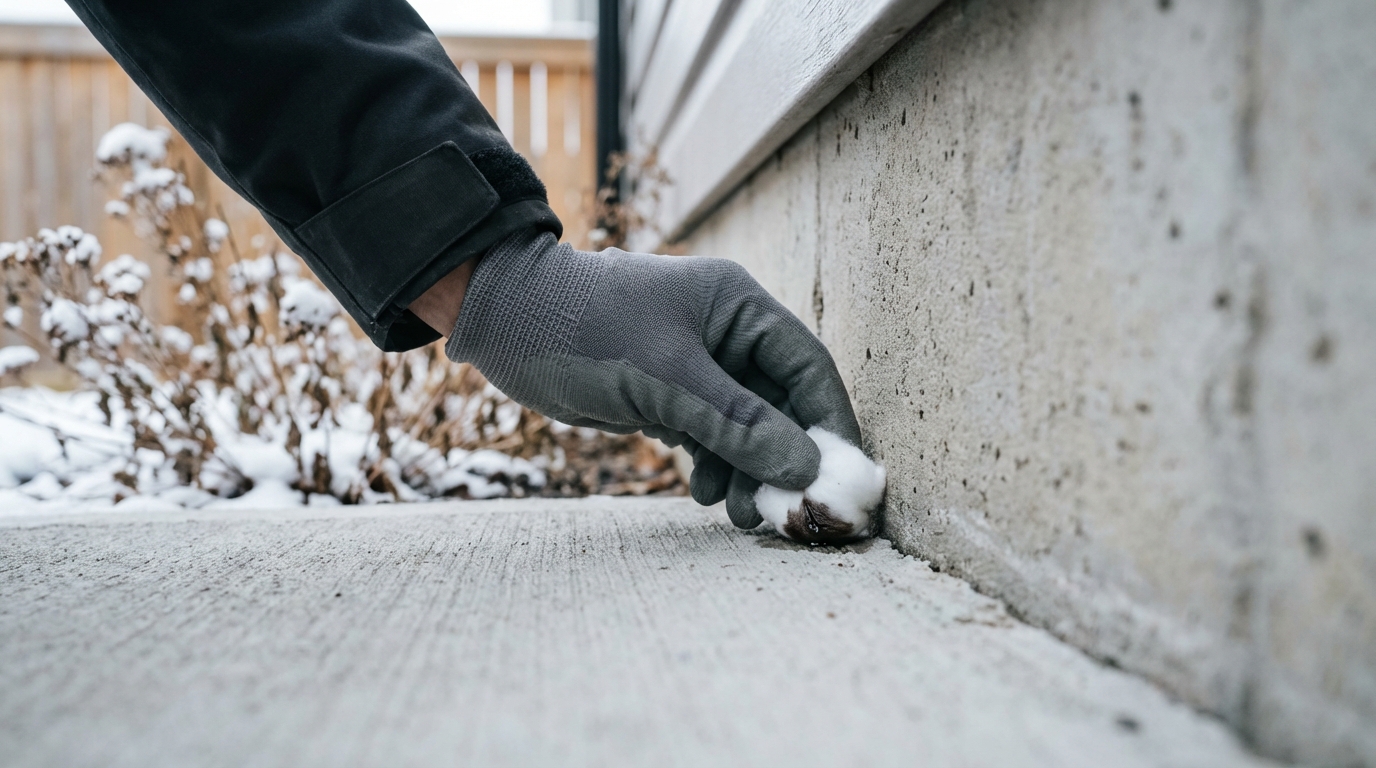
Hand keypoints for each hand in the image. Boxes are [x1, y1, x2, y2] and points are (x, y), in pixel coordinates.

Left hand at [445, 230, 861, 527]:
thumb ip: (738, 424)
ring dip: (749, 473)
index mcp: (739, 306)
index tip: (844, 476)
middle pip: (781, 405)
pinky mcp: (670, 396)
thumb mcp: (668, 379)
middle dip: (784, 460)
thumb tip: (804, 467)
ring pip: (746, 429)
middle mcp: (727, 334)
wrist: (507, 324)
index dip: (830, 422)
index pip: (808, 366)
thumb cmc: (588, 329)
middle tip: (789, 512)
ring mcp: (699, 367)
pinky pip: (712, 438)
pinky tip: (706, 497)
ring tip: (742, 515)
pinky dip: (716, 468)